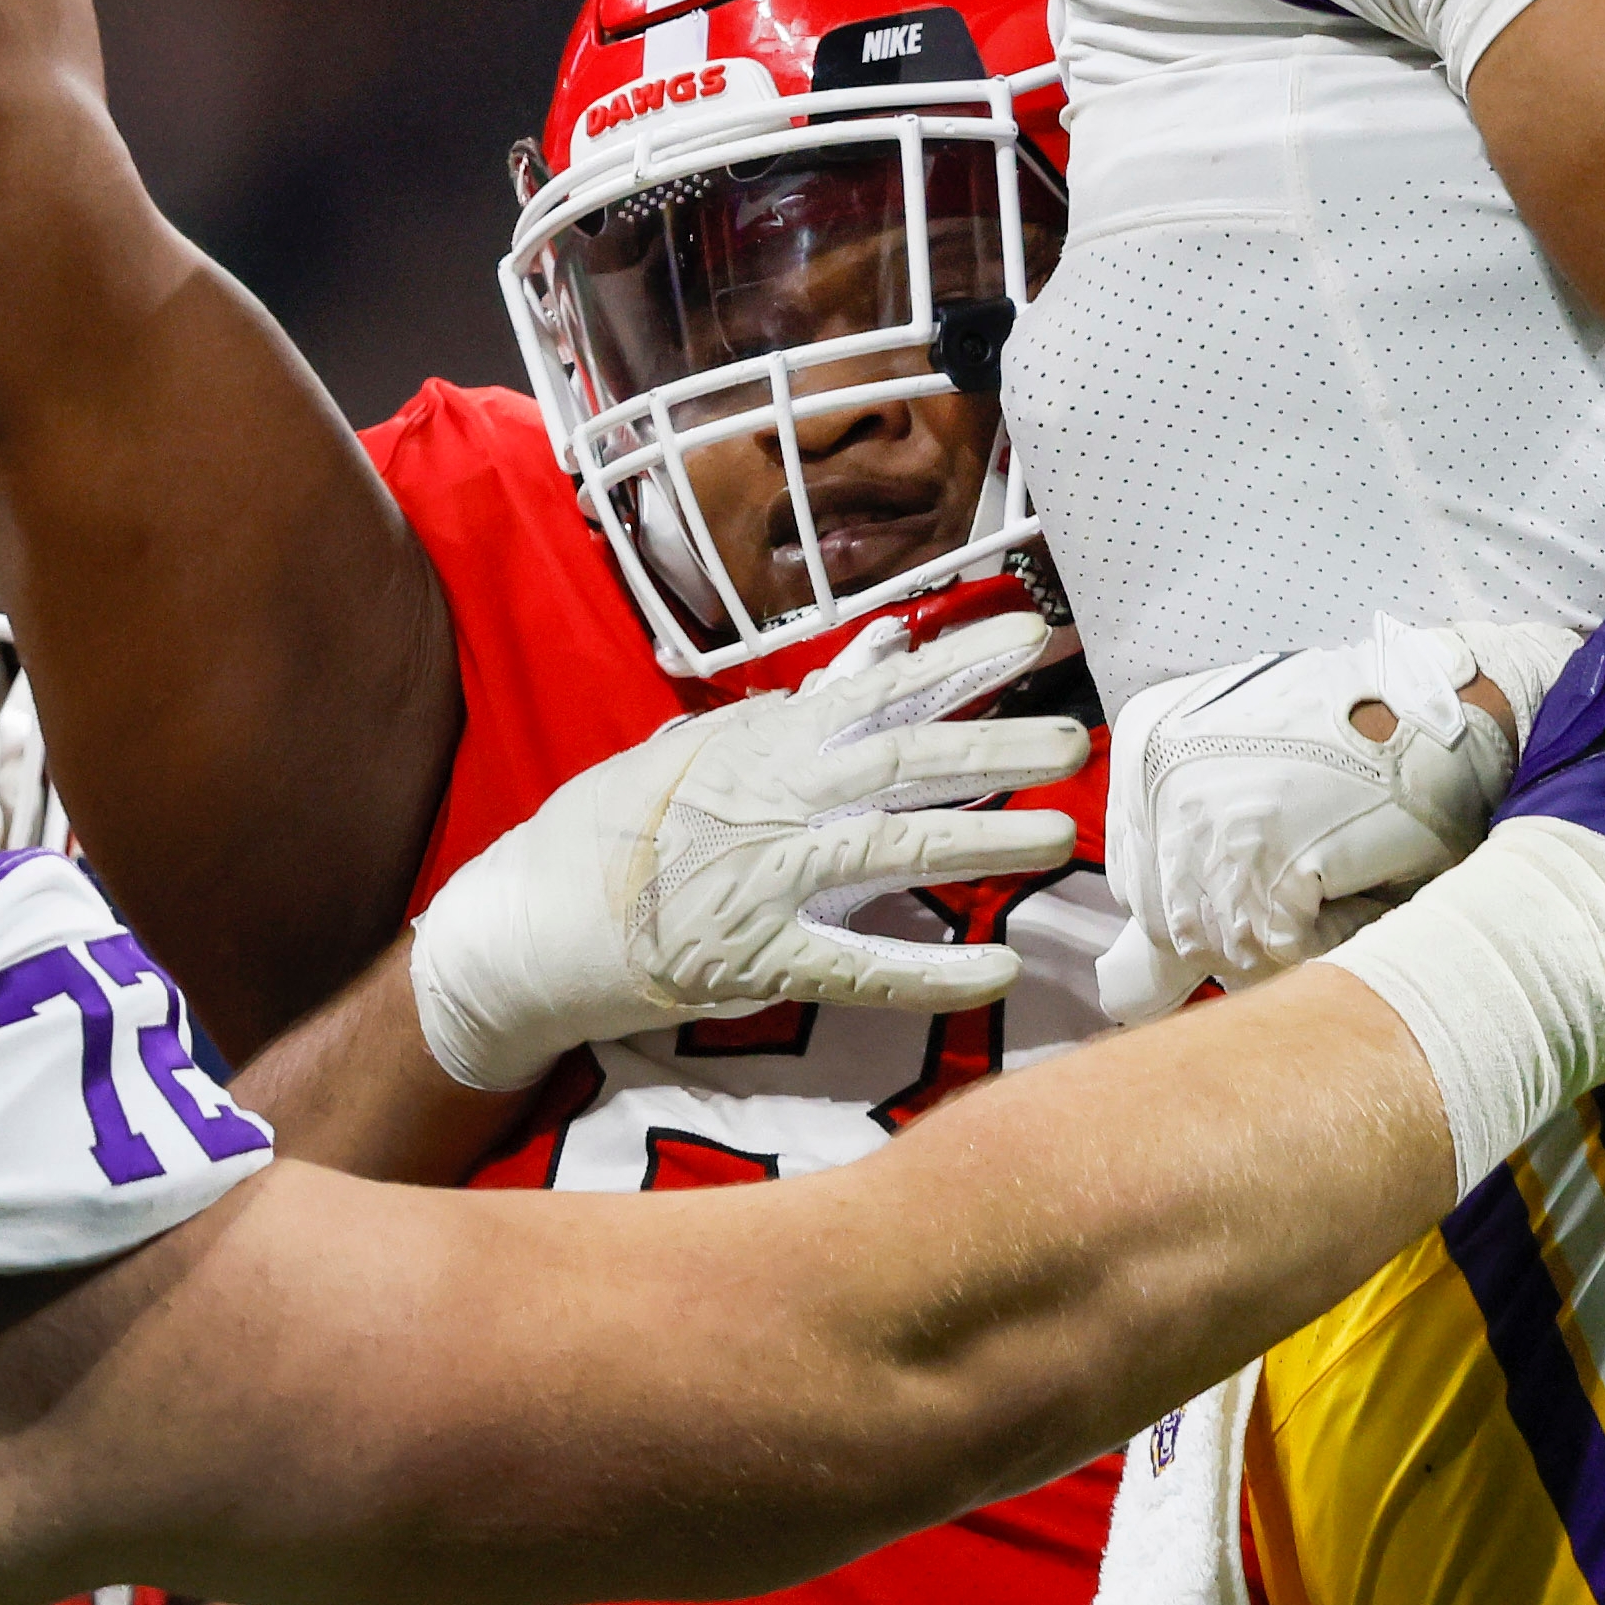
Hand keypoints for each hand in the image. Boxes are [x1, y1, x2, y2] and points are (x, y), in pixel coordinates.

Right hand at [411, 613, 1085, 1091]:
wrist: (527, 919)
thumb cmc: (613, 828)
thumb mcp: (701, 744)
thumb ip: (802, 704)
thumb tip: (887, 649)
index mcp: (760, 742)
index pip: (876, 690)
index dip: (958, 661)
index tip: (1032, 632)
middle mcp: (769, 799)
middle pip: (900, 760)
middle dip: (994, 746)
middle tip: (1077, 739)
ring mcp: (761, 878)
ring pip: (889, 849)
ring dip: (979, 841)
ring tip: (1057, 837)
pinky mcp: (752, 958)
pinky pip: (855, 966)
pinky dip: (928, 971)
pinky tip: (997, 972)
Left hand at [1094, 619, 1580, 1020]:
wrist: (1445, 708)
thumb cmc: (1358, 738)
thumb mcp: (1246, 766)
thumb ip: (1182, 851)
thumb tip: (1125, 981)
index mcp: (1146, 748)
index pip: (1138, 886)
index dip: (1213, 901)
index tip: (1268, 872)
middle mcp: (1161, 781)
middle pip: (1179, 927)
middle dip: (1249, 926)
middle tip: (1312, 877)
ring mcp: (1211, 821)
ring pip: (1229, 948)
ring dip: (1293, 931)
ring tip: (1339, 866)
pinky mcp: (1269, 858)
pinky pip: (1281, 950)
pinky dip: (1332, 932)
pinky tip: (1360, 874)